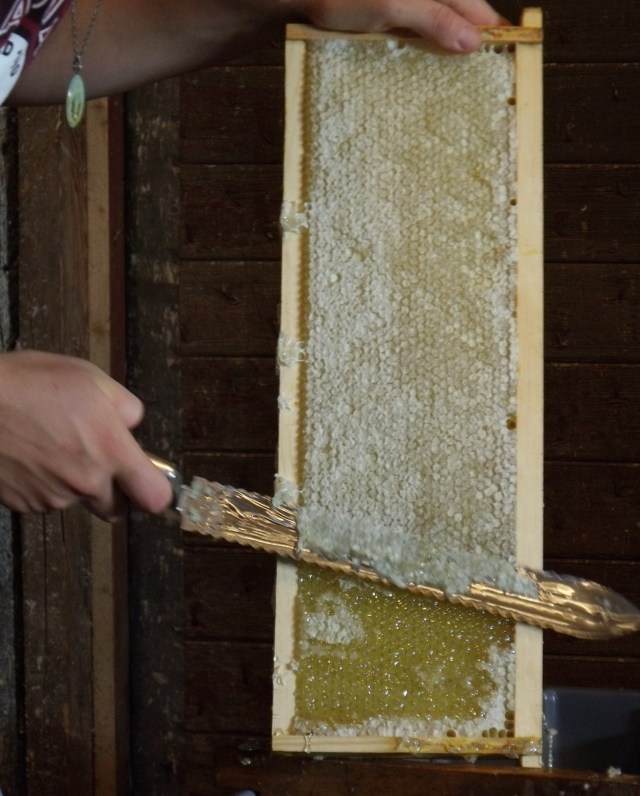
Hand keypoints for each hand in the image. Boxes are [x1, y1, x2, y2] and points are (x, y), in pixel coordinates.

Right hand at [0, 350, 172, 520]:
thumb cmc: (27, 384)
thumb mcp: (89, 378)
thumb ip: (124, 407)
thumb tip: (131, 425)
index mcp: (110, 451)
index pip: (155, 498)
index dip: (156, 491)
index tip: (150, 480)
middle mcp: (86, 482)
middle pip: (117, 507)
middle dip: (114, 490)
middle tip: (97, 459)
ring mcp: (53, 497)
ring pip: (78, 500)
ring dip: (74, 482)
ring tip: (51, 443)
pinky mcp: (24, 505)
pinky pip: (47, 499)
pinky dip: (45, 483)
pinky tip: (31, 453)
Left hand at [299, 0, 507, 52]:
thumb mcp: (391, 5)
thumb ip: (432, 18)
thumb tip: (472, 40)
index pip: (470, 1)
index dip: (489, 23)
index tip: (508, 45)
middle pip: (456, 7)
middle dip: (471, 31)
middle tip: (491, 59)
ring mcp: (402, 1)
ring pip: (436, 16)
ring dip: (448, 37)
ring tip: (464, 62)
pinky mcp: (386, 9)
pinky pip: (415, 23)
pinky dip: (425, 38)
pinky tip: (429, 53)